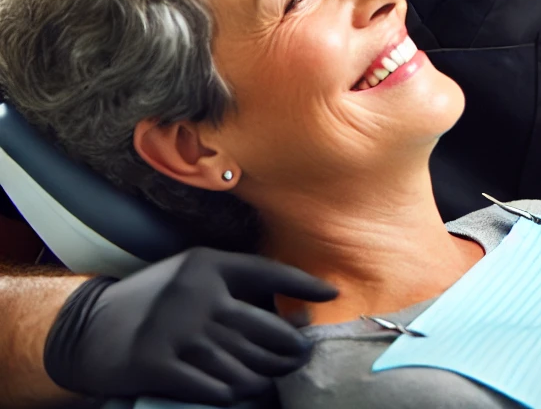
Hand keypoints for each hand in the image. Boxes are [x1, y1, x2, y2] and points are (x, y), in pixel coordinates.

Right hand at [43, 247, 337, 404]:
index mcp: (208, 265)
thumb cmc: (154, 298)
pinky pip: (215, 387)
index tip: (332, 294)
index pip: (268, 272)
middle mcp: (197, 294)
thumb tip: (291, 308)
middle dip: (291, 345)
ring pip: (244, 362)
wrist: (91, 327)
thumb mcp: (193, 273)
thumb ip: (235, 283)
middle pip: (264, 327)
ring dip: (267, 374)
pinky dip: (236, 393)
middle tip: (304, 354)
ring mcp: (178, 331)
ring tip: (279, 375)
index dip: (303, 284)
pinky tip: (246, 391)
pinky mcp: (160, 366)